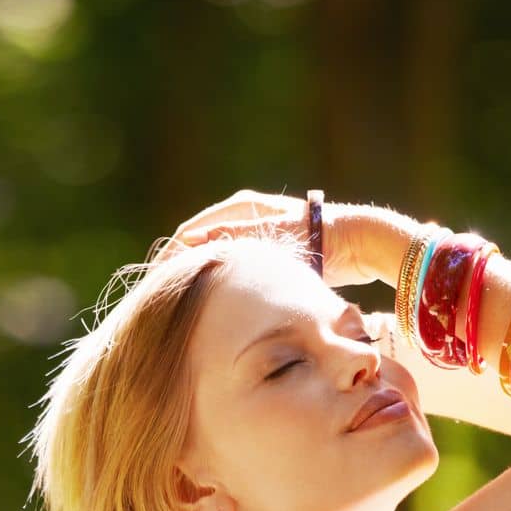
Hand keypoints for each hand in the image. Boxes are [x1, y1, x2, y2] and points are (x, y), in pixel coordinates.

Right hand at [162, 189, 373, 288]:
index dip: (171, 258)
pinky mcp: (265, 250)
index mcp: (238, 207)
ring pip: (214, 257)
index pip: (190, 233)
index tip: (157, 283)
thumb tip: (192, 242)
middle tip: (163, 298)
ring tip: (181, 304)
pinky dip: (218, 281)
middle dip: (180, 269)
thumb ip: (233, 239)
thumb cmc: (315, 239)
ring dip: (198, 277)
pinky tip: (211, 303)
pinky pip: (232, 265)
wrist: (353, 242)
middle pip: (198, 244)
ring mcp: (253, 232)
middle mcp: (242, 215)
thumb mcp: (270, 239)